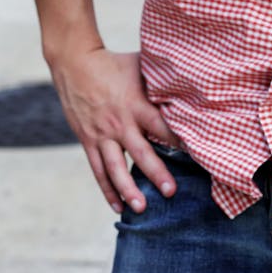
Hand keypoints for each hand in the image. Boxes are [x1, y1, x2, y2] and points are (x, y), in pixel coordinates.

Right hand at [50, 46, 181, 213]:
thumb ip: (159, 81)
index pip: (161, 126)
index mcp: (136, 104)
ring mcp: (102, 135)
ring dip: (128, 190)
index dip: (177, 140)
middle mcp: (120, 123)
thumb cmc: (115, 64)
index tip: (195, 154)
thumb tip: (188, 81)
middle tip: (171, 192)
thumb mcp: (140, 67)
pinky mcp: (88, 141)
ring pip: (116, 168)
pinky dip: (108, 190)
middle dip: (156, 173)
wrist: (76, 64)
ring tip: (142, 208)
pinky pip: (98, 170)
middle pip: (141, 152)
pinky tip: (118, 207)